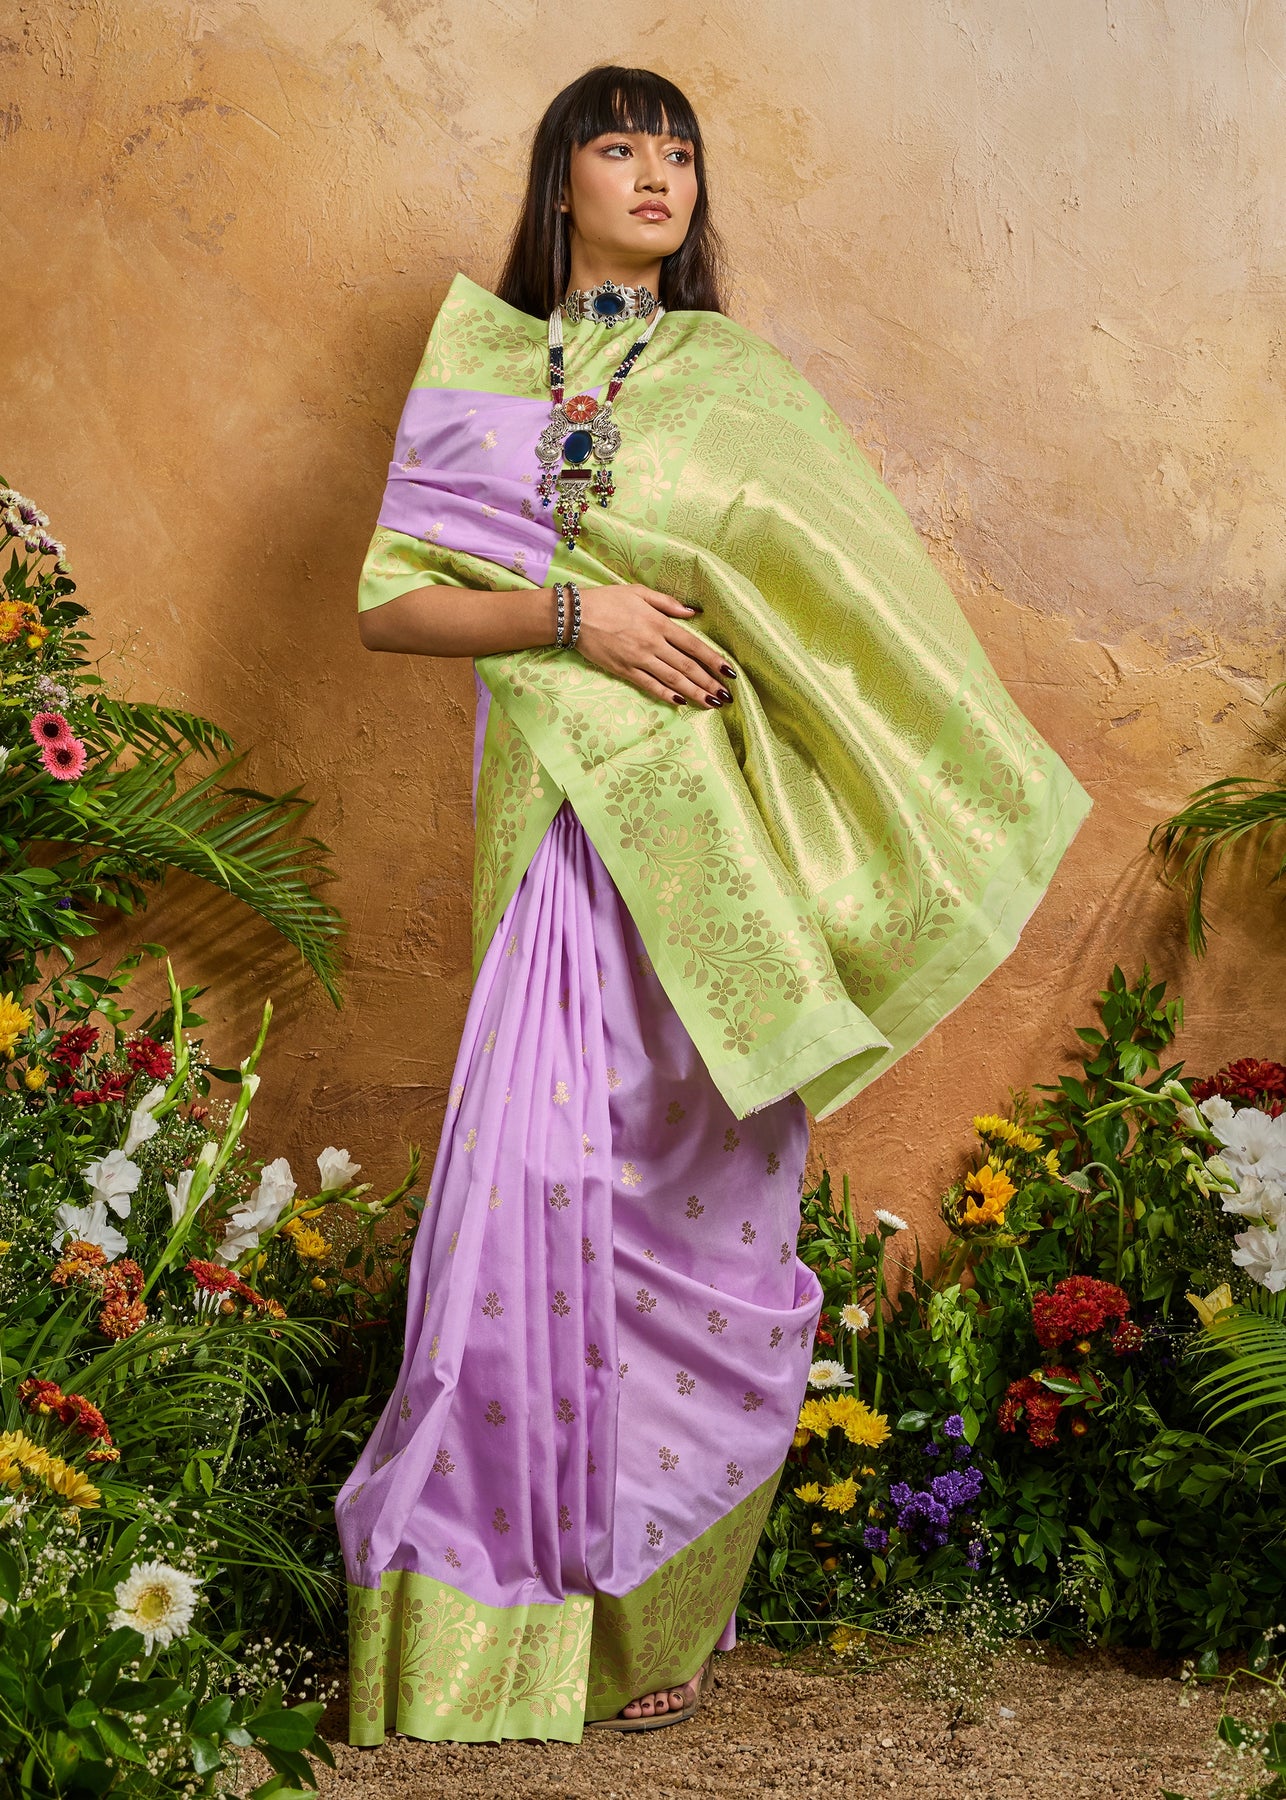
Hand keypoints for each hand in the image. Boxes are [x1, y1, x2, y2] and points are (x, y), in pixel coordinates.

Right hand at [571, 585, 734, 708]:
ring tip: (711, 703)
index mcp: (659, 622)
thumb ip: (667, 603)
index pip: (693, 645)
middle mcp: (652, 643)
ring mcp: (638, 659)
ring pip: (672, 679)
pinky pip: (649, 685)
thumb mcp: (639, 592)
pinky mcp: (624, 670)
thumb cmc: (608, 599)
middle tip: (727, 696)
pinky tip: (680, 702)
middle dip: (709, 682)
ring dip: (694, 692)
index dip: (713, 659)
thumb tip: (692, 612)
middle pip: (687, 666)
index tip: (729, 671)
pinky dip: (666, 694)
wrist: (575, 615)